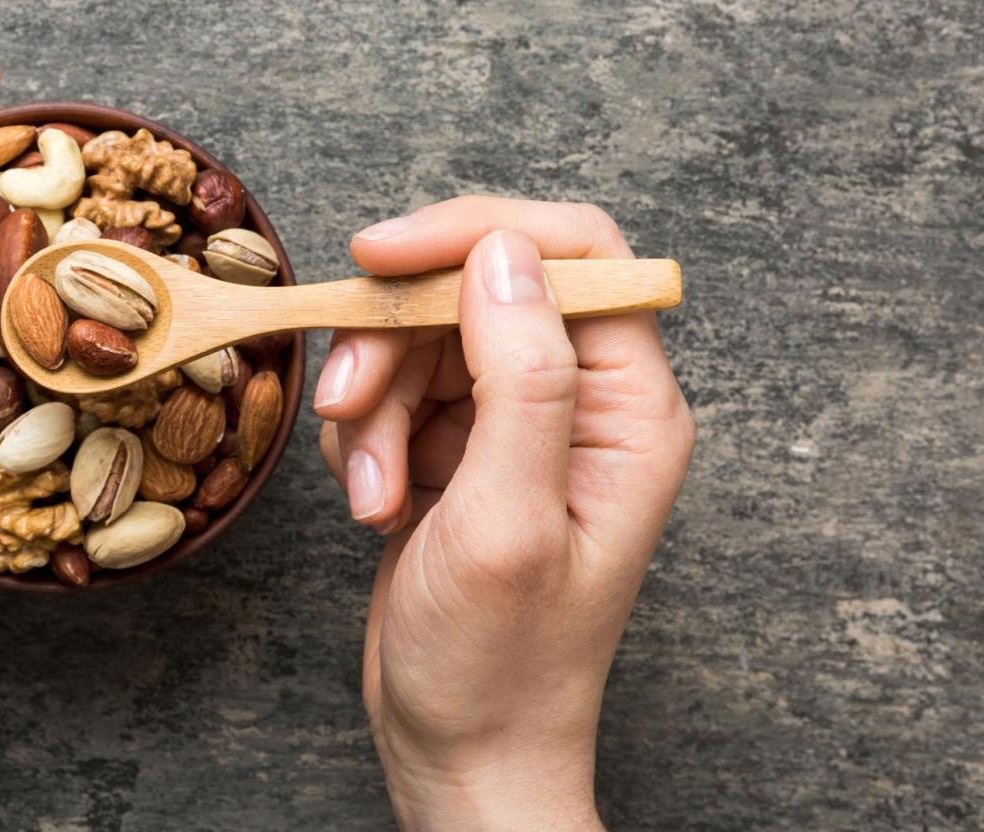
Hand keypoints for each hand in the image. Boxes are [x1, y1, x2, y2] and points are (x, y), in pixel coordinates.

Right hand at [315, 197, 694, 830]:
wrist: (460, 748)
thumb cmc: (499, 665)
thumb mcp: (506, 523)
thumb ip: (519, 379)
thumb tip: (503, 253)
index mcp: (630, 411)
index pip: (573, 255)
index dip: (473, 234)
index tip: (380, 259)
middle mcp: (582, 403)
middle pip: (475, 290)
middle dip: (397, 343)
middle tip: (352, 410)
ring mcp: (517, 424)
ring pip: (421, 339)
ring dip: (373, 406)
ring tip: (372, 495)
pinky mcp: (461, 448)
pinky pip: (394, 389)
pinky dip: (364, 437)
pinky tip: (373, 503)